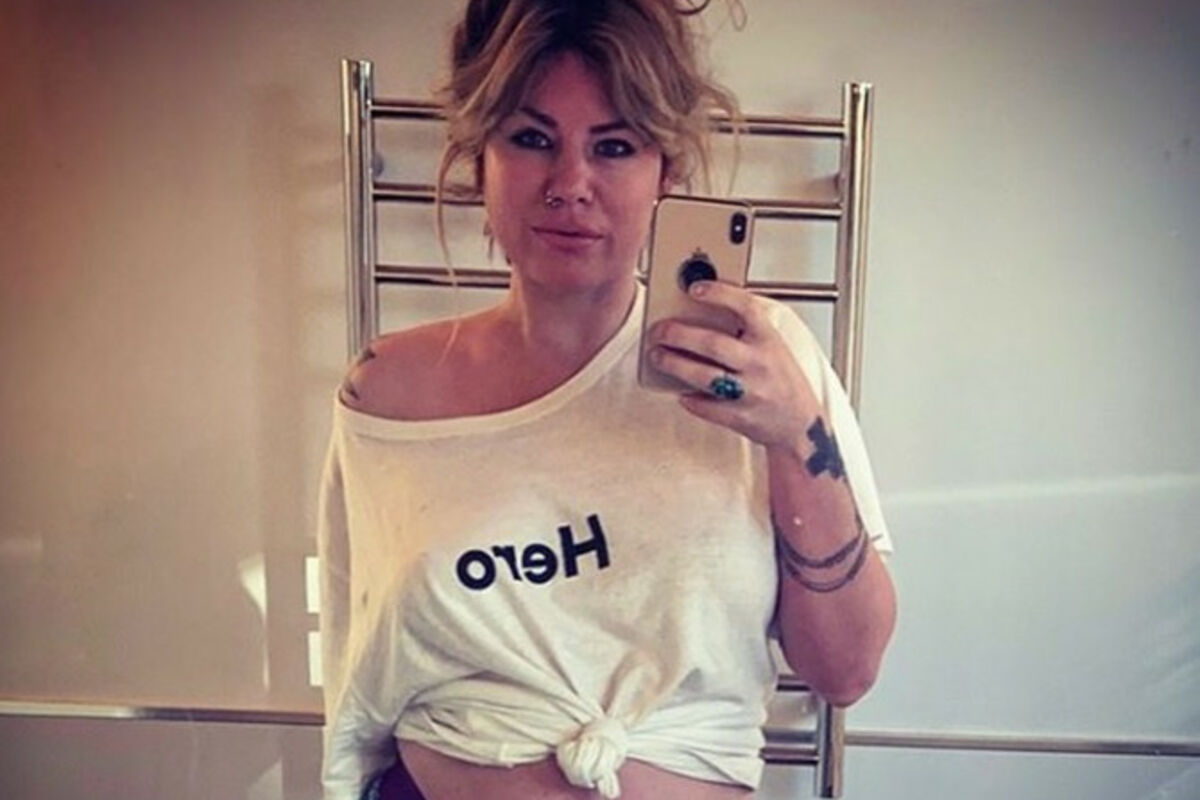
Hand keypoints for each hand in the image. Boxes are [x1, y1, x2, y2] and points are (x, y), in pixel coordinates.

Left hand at [647, 280, 820, 452]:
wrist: (800, 423)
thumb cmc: (781, 379)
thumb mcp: (773, 345)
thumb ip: (745, 330)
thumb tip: (701, 312)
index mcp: (769, 340)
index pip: (745, 308)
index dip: (719, 294)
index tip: (695, 288)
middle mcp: (759, 363)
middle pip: (713, 344)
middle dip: (679, 335)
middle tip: (660, 331)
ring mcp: (750, 392)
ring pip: (704, 376)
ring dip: (674, 364)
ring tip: (658, 356)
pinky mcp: (739, 417)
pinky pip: (705, 406)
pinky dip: (689, 398)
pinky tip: (679, 390)